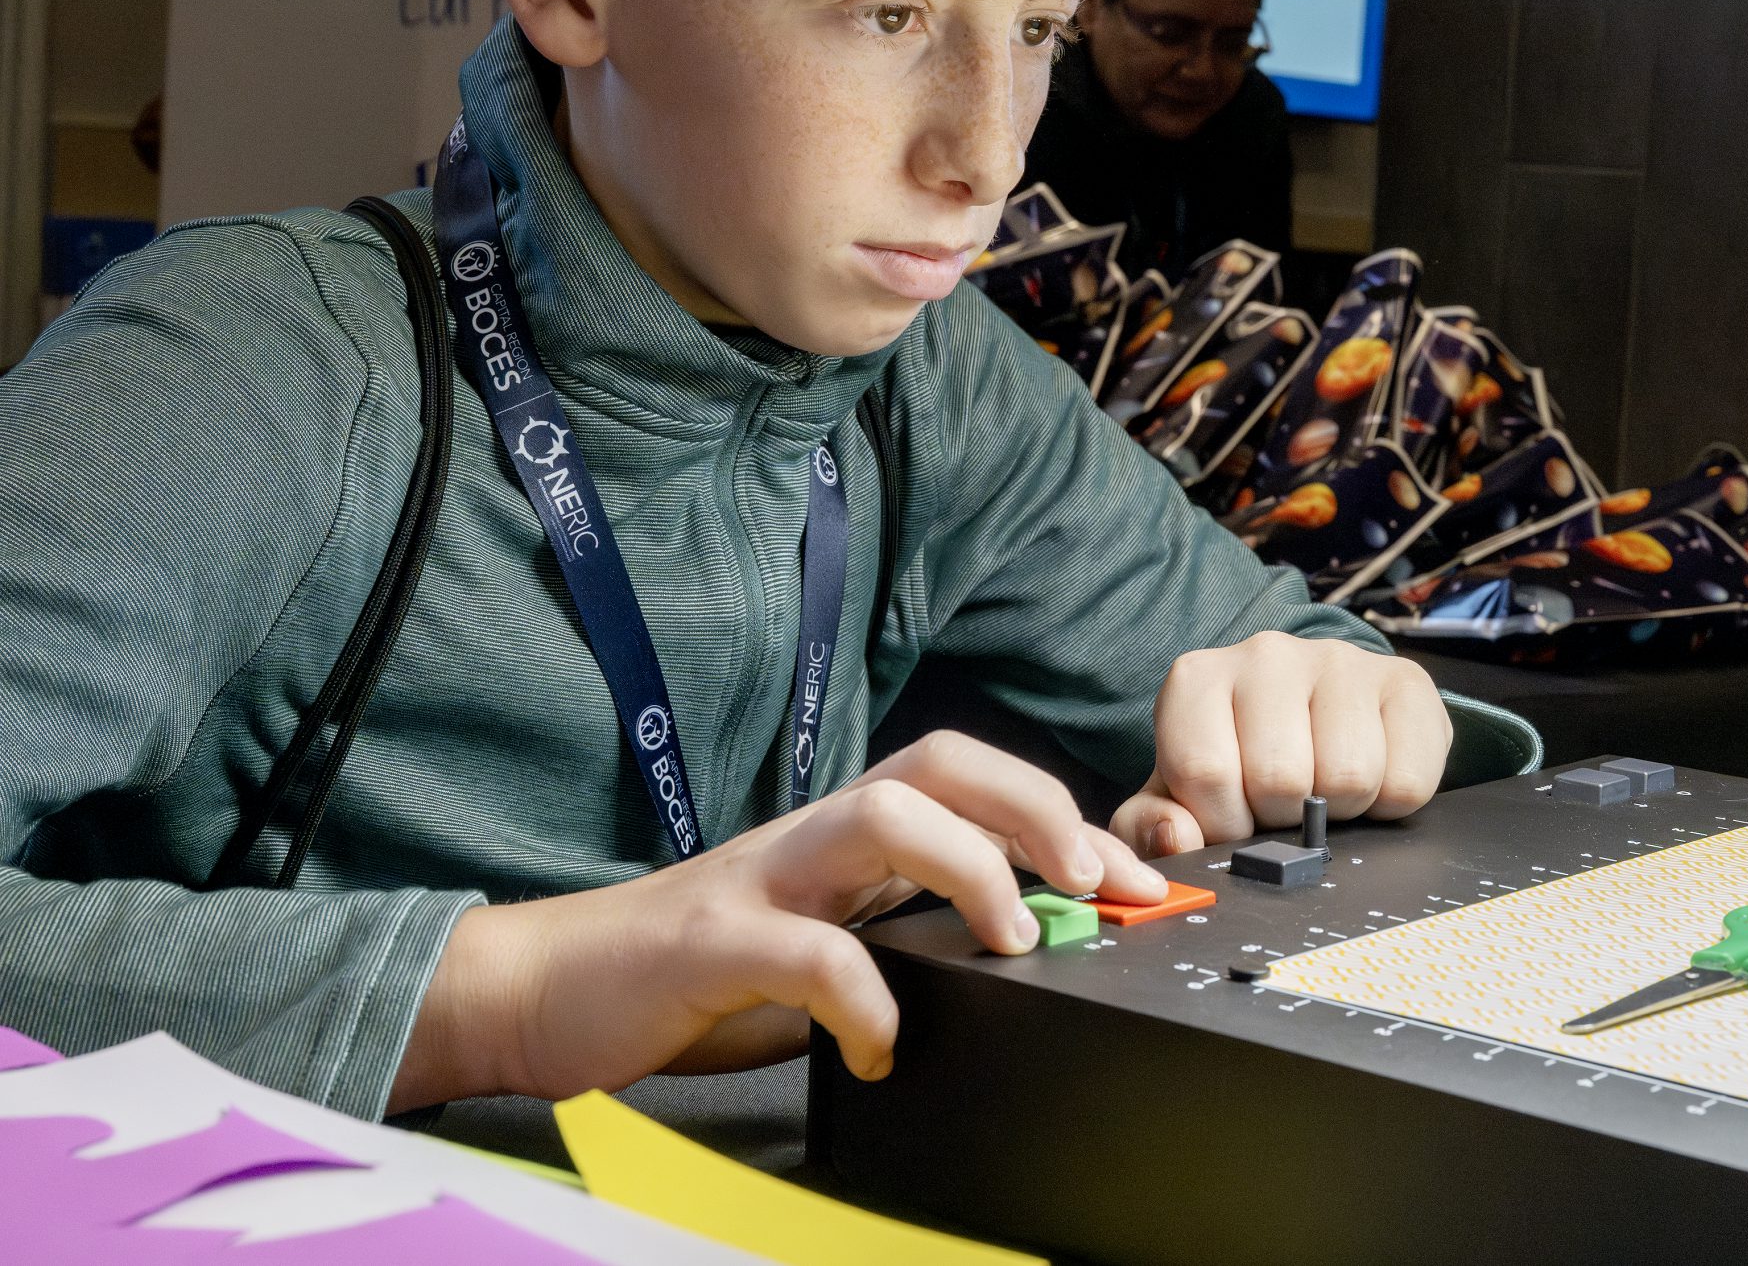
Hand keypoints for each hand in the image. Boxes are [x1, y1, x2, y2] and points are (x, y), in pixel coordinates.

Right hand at [387, 731, 1161, 1110]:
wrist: (546, 990)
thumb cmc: (691, 974)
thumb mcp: (818, 950)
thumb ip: (897, 946)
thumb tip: (1010, 971)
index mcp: (846, 837)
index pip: (969, 778)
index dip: (1063, 812)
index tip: (1139, 877)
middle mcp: (813, 837)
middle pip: (940, 764)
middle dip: (1038, 810)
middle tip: (1097, 884)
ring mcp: (762, 879)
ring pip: (884, 817)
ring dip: (972, 870)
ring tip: (1013, 942)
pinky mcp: (710, 942)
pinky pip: (803, 951)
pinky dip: (863, 1001)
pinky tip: (884, 1047)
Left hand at [1108, 632, 1452, 858]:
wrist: (1319, 725)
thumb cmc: (1240, 768)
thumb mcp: (1180, 800)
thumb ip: (1151, 826)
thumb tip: (1174, 838)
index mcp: (1196, 680)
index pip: (1204, 771)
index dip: (1224, 821)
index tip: (1235, 818)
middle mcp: (1266, 654)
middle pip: (1281, 779)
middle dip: (1283, 816)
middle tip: (1285, 804)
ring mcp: (1341, 659)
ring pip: (1348, 778)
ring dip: (1341, 811)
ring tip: (1326, 790)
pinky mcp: (1406, 680)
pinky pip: (1407, 780)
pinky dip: (1391, 803)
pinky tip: (1372, 777)